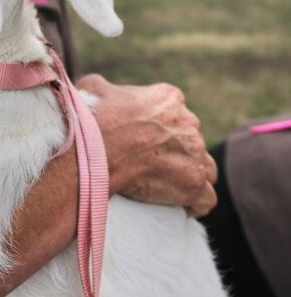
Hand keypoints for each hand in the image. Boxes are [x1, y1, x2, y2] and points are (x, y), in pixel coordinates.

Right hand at [77, 74, 216, 217]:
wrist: (93, 150)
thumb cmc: (92, 119)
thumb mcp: (93, 88)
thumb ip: (106, 89)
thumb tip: (100, 93)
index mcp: (168, 98)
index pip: (176, 113)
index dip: (163, 129)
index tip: (147, 142)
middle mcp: (187, 122)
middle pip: (190, 140)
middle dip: (176, 152)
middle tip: (152, 165)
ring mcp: (193, 152)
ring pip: (204, 167)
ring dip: (190, 175)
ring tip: (168, 187)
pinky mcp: (192, 182)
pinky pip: (206, 198)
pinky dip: (195, 204)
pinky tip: (180, 208)